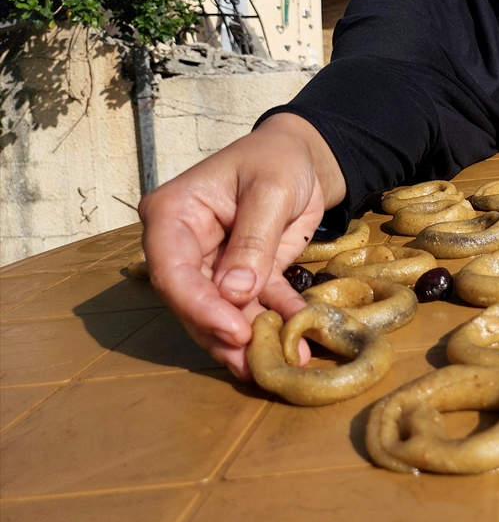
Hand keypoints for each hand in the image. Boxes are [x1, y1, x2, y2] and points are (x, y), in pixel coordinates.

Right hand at [138, 114, 346, 379]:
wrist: (302, 156)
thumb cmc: (278, 159)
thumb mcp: (270, 192)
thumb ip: (253, 241)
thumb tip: (234, 294)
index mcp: (174, 214)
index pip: (172, 271)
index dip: (199, 306)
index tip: (234, 330)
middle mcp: (183, 244)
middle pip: (192, 300)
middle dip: (223, 334)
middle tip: (254, 364)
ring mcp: (212, 263)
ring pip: (221, 311)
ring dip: (249, 339)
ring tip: (275, 365)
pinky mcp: (245, 275)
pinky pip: (256, 304)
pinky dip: (276, 321)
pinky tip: (298, 342)